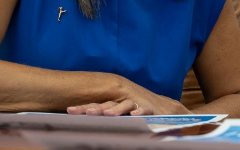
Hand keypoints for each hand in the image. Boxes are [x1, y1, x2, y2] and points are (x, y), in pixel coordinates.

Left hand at [66, 79, 190, 115]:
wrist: (168, 112)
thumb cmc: (139, 122)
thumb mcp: (120, 123)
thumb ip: (107, 125)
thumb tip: (85, 135)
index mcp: (114, 107)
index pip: (97, 106)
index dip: (85, 108)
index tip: (70, 111)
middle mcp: (125, 104)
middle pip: (107, 104)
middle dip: (94, 108)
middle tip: (82, 112)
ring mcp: (138, 105)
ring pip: (124, 106)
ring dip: (116, 110)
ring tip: (106, 114)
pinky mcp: (153, 110)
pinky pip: (146, 110)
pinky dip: (141, 112)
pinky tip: (135, 116)